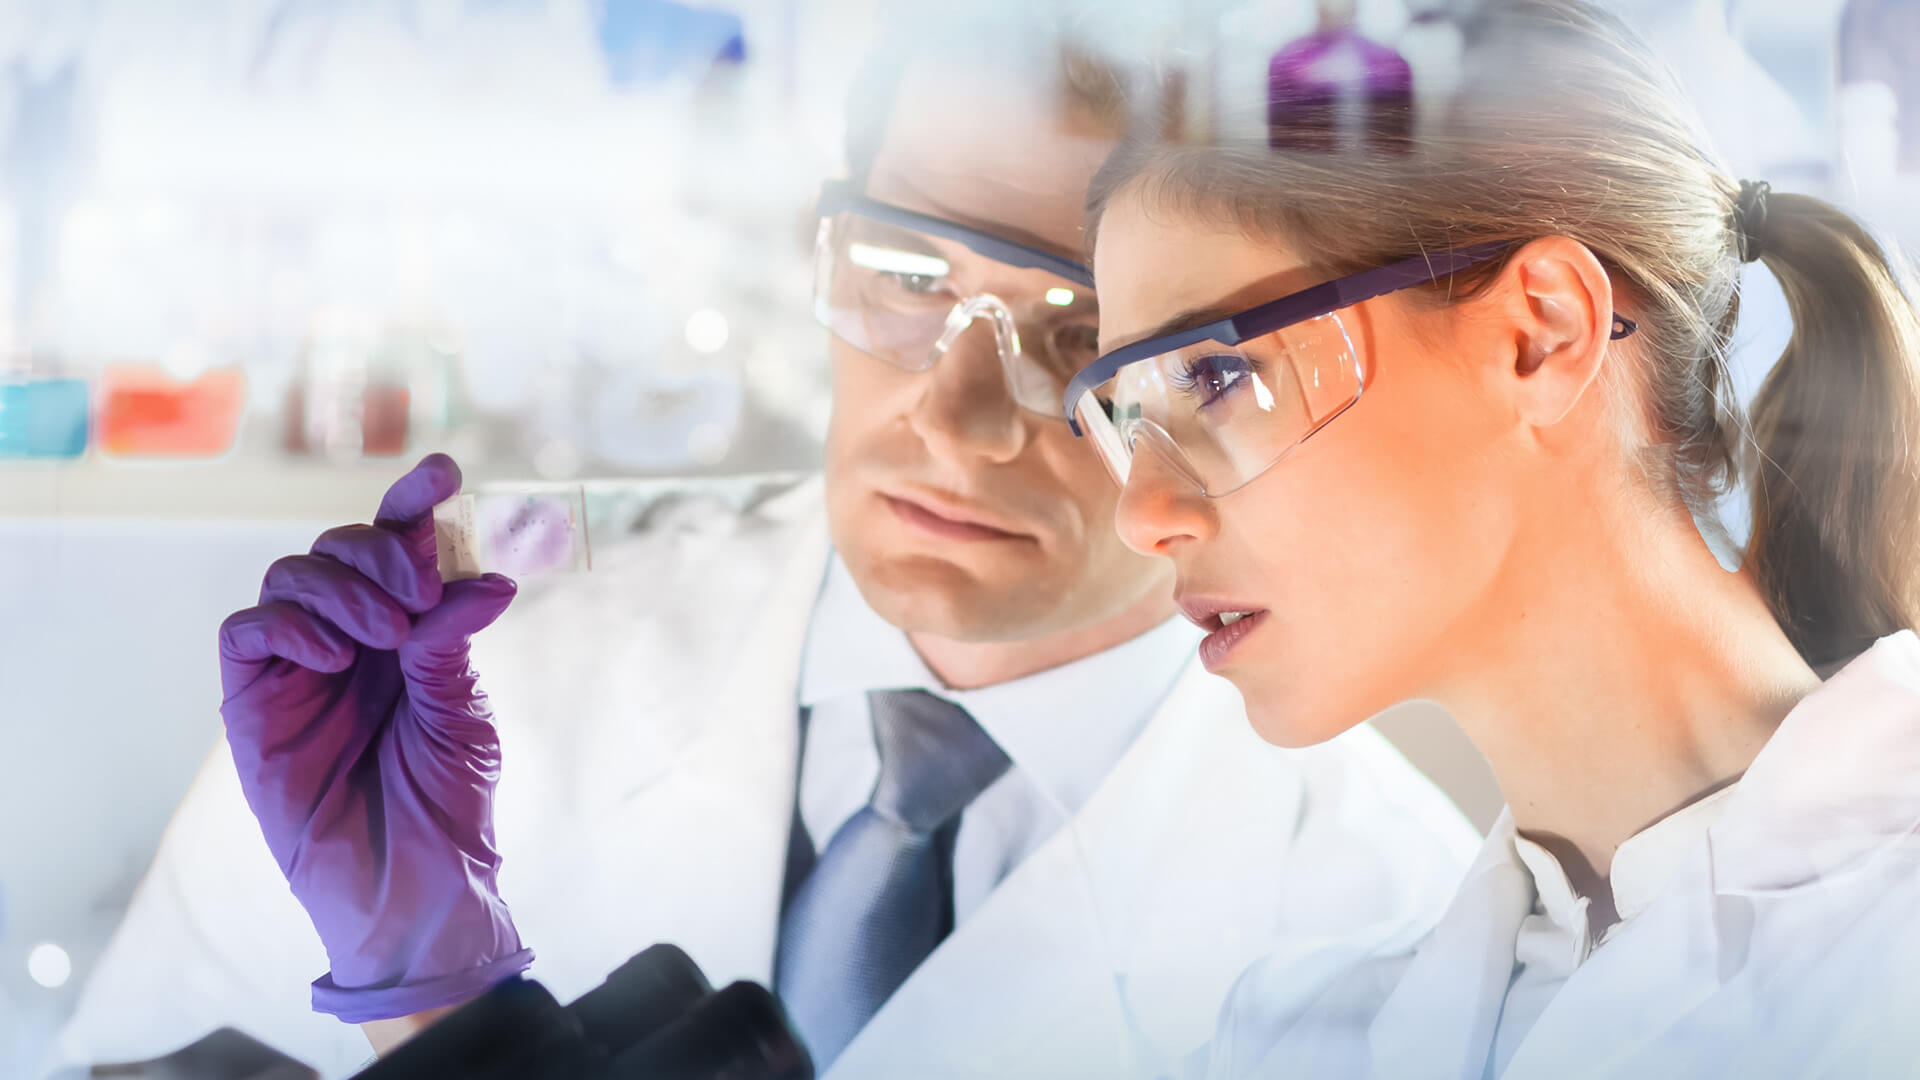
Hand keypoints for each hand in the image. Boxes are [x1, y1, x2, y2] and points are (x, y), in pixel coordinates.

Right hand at [217, 453, 531, 1022]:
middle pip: (342, 547)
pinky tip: (335, 658)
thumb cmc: (445, 804)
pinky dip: (290, 625)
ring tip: (388, 638)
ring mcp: (297, 668)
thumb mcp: (461, 711)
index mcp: (408, 631)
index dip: (414, 503)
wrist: (413, 887)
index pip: (401, 547)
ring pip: (292, 574)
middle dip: (384, 553)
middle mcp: (350, 637)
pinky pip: (246, 631)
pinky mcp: (251, 703)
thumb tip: (481, 576)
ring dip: (343, 588)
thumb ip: (452, 640)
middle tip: (421, 597)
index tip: (445, 471)